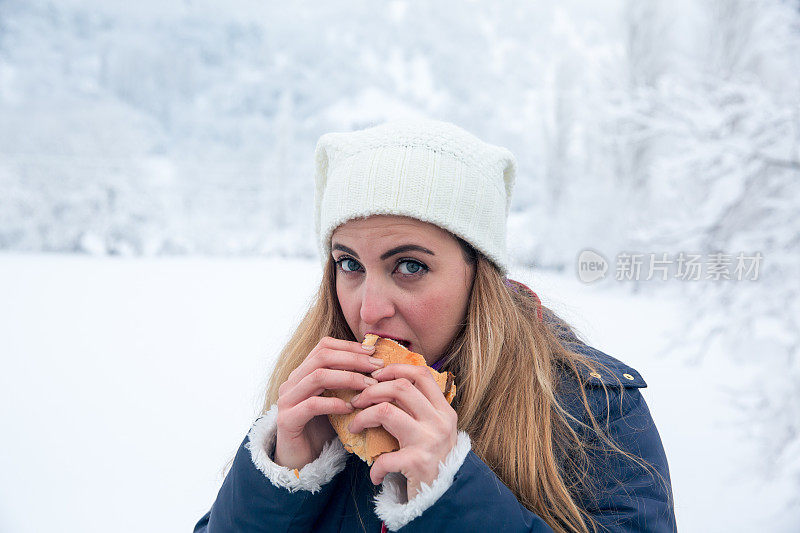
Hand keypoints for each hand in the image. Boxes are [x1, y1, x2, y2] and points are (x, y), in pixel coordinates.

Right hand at [274, 336, 384, 469]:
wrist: (300, 461)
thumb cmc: (322, 429)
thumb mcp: (337, 400)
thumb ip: (347, 383)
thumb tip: (377, 365)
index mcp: (303, 372)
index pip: (324, 346)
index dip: (349, 346)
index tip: (373, 352)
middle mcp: (292, 382)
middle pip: (322, 357)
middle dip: (353, 359)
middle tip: (377, 368)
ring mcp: (286, 400)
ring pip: (318, 376)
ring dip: (348, 378)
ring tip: (369, 387)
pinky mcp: (286, 420)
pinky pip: (312, 405)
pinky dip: (333, 403)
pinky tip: (350, 408)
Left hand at [347, 363, 457, 499]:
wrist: (447, 498)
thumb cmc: (434, 461)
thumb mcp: (435, 431)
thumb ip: (420, 410)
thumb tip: (386, 385)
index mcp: (444, 410)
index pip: (421, 374)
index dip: (395, 369)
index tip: (376, 376)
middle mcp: (440, 421)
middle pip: (400, 387)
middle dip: (372, 390)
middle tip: (357, 401)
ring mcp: (429, 441)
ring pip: (386, 411)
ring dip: (363, 417)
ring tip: (355, 426)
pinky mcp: (418, 463)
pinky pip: (384, 457)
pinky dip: (374, 467)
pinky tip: (374, 475)